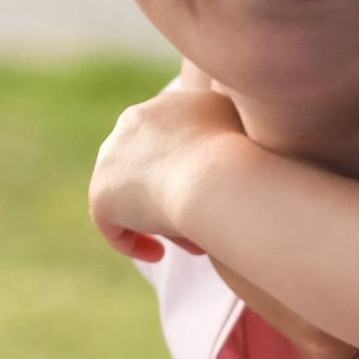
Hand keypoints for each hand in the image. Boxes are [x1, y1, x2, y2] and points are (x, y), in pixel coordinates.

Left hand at [90, 71, 248, 265]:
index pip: (171, 141)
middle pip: (149, 166)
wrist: (215, 179)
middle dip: (172, 195)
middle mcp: (134, 122)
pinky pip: (112, 222)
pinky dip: (133, 240)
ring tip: (189, 243)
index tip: (212, 196)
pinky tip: (157, 253)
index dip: (191, 172)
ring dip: (157, 219)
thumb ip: (240, 136)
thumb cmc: (246, 160)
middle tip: (200, 224)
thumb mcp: (256, 133)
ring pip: (133, 194)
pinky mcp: (102, 193)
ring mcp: (112, 157)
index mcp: (168, 105)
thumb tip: (246, 150)